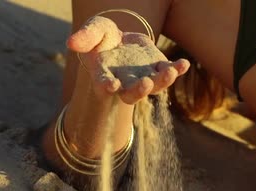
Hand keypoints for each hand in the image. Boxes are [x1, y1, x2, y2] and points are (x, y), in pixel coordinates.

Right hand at [67, 16, 189, 103]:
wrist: (121, 41)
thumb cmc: (103, 38)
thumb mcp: (94, 32)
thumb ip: (85, 37)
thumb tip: (71, 42)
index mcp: (105, 77)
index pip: (104, 85)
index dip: (106, 86)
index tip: (111, 86)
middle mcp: (125, 84)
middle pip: (131, 94)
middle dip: (138, 90)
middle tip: (144, 84)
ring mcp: (143, 79)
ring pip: (153, 87)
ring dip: (162, 82)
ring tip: (171, 72)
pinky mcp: (158, 70)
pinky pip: (169, 73)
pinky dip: (177, 70)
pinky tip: (184, 64)